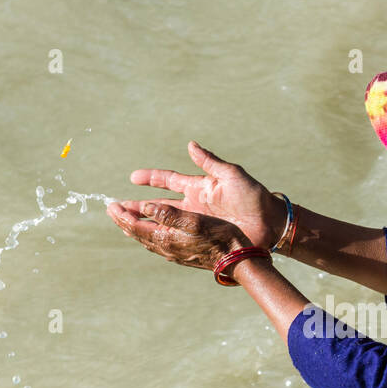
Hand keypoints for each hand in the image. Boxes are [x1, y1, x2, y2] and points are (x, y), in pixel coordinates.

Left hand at [107, 200, 250, 271]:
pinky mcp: (182, 255)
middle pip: (137, 234)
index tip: (111, 204)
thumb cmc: (220, 237)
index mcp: (167, 238)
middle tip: (112, 209)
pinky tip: (150, 232)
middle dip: (124, 221)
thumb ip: (170, 214)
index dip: (122, 215)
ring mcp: (174, 253)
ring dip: (134, 228)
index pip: (135, 226)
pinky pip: (157, 244)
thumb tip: (147, 207)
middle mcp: (166, 248)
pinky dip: (148, 234)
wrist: (237, 260)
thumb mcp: (196, 221)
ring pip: (146, 240)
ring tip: (126, 219)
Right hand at [128, 141, 286, 249]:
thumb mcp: (232, 175)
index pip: (169, 180)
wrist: (270, 224)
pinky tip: (145, 242)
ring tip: (123, 224)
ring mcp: (196, 223)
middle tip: (116, 207)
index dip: (151, 178)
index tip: (132, 177)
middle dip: (136, 206)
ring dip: (143, 224)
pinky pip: (174, 240)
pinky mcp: (201, 239)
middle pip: (158, 206)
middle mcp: (194, 206)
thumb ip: (210, 162)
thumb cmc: (254, 197)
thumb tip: (190, 145)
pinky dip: (158, 241)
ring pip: (162, 224)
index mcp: (199, 187)